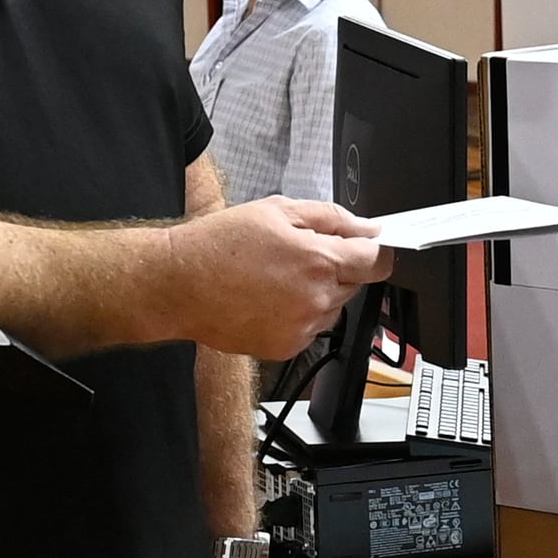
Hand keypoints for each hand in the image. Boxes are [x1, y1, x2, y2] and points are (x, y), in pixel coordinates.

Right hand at [171, 197, 389, 358]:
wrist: (178, 285)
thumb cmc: (220, 244)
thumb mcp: (277, 210)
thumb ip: (331, 218)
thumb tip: (367, 228)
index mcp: (320, 261)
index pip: (378, 261)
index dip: (379, 251)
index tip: (374, 247)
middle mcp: (317, 299)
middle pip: (356, 283)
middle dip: (338, 267)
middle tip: (299, 255)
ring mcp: (303, 327)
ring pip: (332, 307)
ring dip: (318, 292)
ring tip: (277, 278)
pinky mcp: (287, 347)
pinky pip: (310, 328)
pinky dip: (298, 314)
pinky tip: (268, 299)